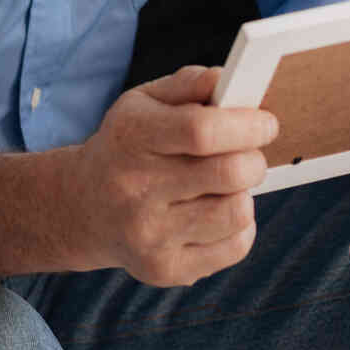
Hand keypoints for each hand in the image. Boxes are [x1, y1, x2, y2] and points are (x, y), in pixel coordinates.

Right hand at [67, 66, 277, 286]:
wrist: (84, 207)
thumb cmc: (127, 146)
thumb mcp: (143, 102)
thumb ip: (189, 84)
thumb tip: (227, 80)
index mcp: (131, 138)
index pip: (201, 131)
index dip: (247, 125)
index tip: (265, 123)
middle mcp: (134, 190)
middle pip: (228, 173)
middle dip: (254, 159)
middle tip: (248, 154)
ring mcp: (149, 236)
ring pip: (236, 212)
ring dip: (244, 193)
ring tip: (225, 184)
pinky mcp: (165, 269)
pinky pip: (235, 247)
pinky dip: (239, 226)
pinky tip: (216, 211)